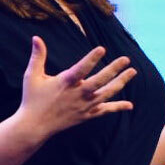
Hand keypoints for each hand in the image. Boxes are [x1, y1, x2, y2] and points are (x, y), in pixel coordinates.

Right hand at [17, 37, 134, 140]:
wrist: (34, 126)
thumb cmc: (32, 99)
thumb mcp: (32, 76)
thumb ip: (37, 56)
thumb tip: (36, 38)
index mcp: (65, 82)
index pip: (82, 68)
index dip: (92, 58)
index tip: (102, 48)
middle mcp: (77, 94)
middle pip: (100, 81)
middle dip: (114, 69)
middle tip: (126, 59)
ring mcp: (83, 106)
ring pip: (106, 94)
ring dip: (120, 83)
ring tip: (132, 72)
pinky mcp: (86, 115)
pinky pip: (104, 111)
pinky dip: (117, 107)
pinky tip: (129, 105)